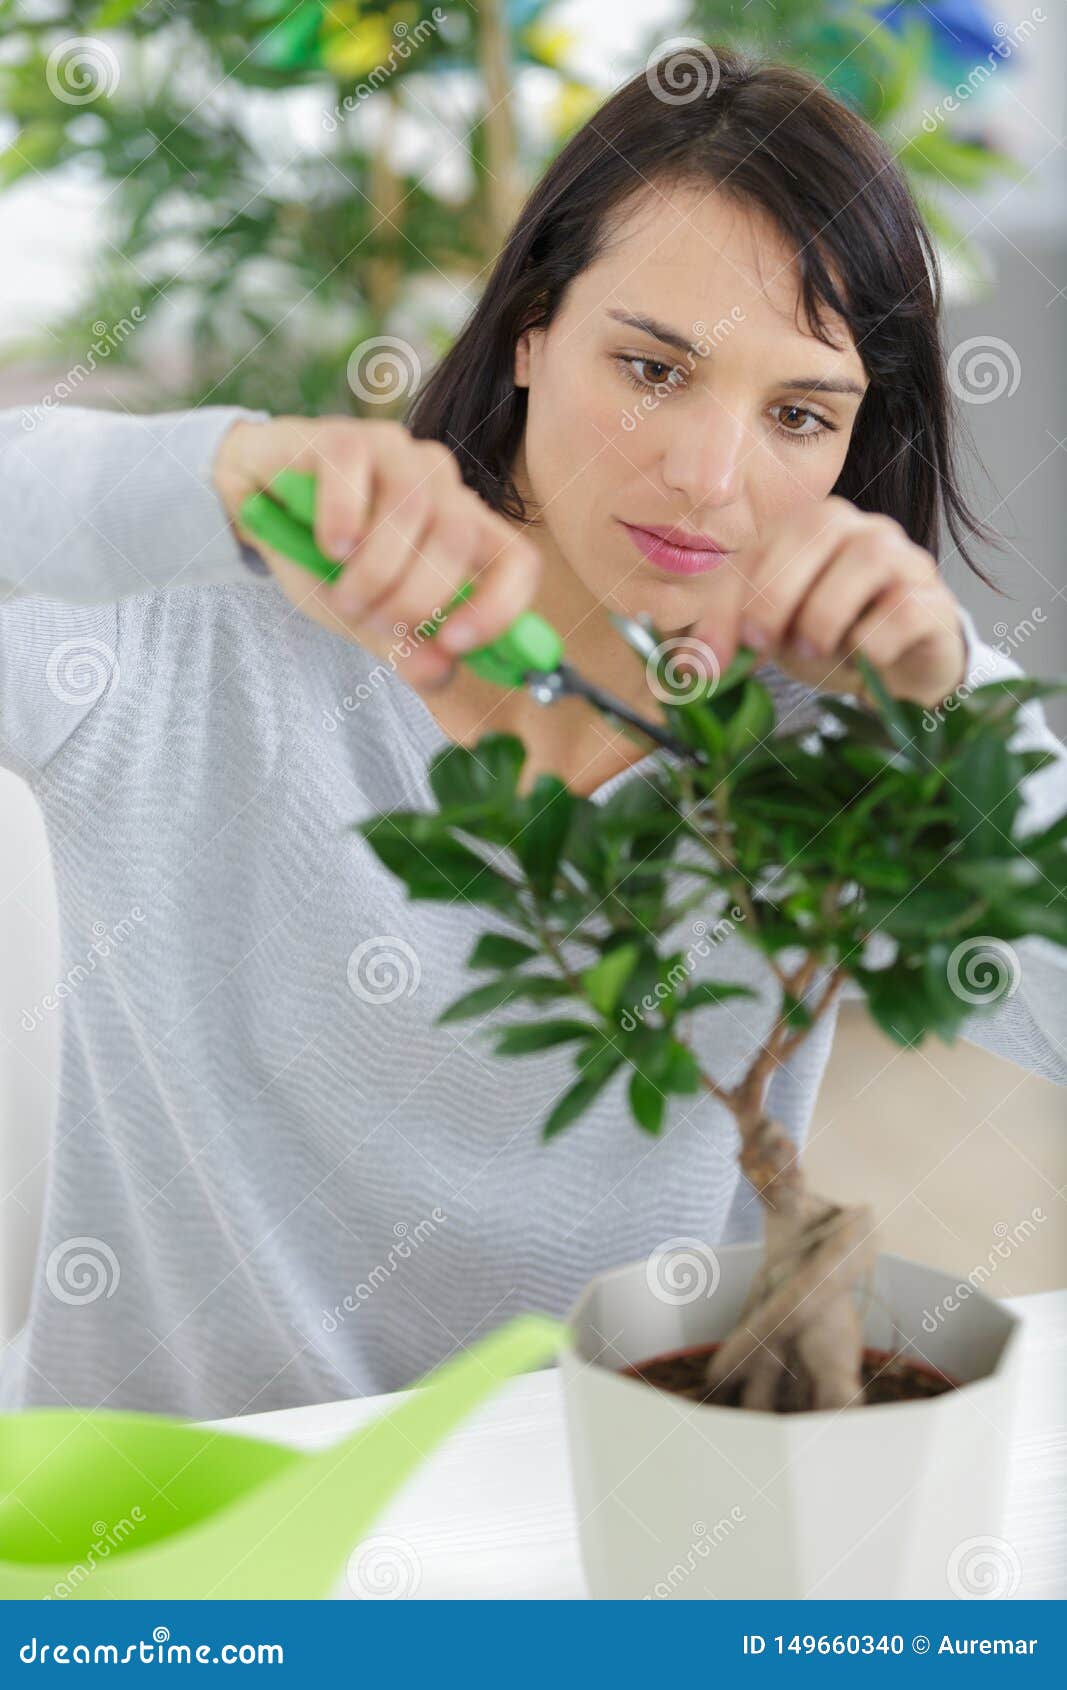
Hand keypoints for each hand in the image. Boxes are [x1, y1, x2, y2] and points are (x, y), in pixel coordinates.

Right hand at [213, 414, 540, 693]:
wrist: (255, 503)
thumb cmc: (322, 557)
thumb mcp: (365, 616)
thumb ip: (405, 645)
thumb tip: (441, 672)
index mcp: (464, 528)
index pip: (518, 561)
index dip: (499, 606)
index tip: (454, 642)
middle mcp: (442, 484)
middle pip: (457, 541)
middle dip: (410, 599)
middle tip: (369, 619)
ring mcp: (397, 453)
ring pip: (410, 512)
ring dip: (370, 572)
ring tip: (341, 593)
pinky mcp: (347, 435)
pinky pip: (355, 479)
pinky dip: (339, 524)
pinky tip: (325, 545)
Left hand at [687, 496, 967, 710]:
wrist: (896, 670)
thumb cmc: (827, 639)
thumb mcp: (770, 637)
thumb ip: (726, 641)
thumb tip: (681, 675)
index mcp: (810, 528)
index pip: (761, 547)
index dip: (728, 605)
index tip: (710, 664)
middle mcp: (860, 530)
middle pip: (816, 530)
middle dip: (777, 595)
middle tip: (764, 645)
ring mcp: (905, 560)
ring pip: (866, 559)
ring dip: (826, 614)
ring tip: (814, 651)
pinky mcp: (935, 602)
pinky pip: (905, 609)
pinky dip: (873, 641)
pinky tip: (863, 658)